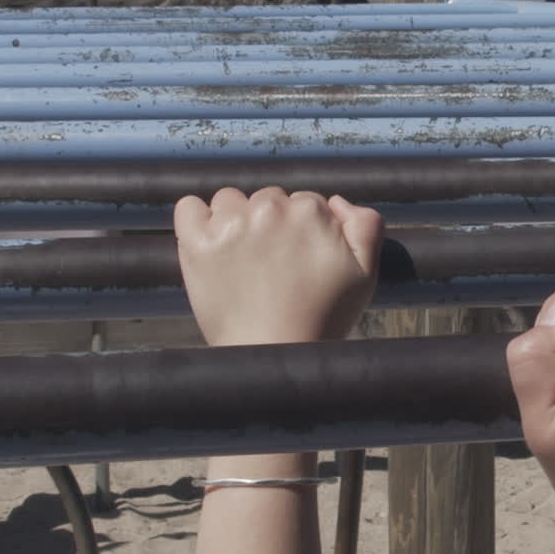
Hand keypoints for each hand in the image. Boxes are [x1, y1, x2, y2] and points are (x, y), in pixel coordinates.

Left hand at [174, 187, 383, 346]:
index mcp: (310, 210)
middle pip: (268, 199)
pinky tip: (211, 241)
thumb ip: (366, 226)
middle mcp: (268, 209)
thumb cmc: (323, 318)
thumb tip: (336, 201)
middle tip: (274, 263)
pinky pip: (188, 207)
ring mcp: (229, 224)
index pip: (304, 202)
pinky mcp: (197, 242)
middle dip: (272, 223)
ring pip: (231, 200)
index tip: (301, 258)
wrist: (273, 354)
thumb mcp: (366, 272)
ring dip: (236, 219)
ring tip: (244, 257)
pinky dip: (197, 218)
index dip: (305, 231)